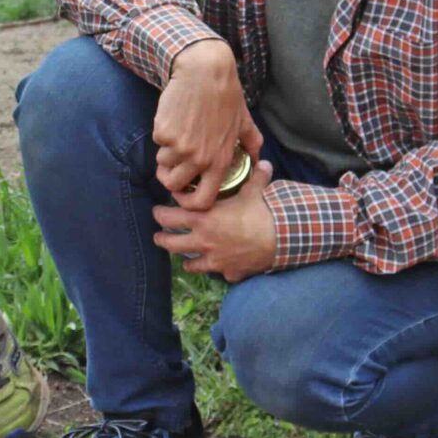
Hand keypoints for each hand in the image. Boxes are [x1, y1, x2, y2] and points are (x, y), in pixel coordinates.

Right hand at [151, 40, 262, 209]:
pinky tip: (174, 118)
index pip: (202, 201)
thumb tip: (257, 158)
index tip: (184, 194)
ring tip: (177, 134)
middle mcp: (199, 159)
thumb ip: (251, 143)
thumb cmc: (226, 95)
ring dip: (166, 153)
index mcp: (219, 160)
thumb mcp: (244, 121)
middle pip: (173, 185)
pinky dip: (162, 134)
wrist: (204, 72)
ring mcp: (180, 147)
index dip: (189, 203)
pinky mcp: (164, 133)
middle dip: (169, 177)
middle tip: (172, 165)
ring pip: (163, 163)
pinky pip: (157, 142)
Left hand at [153, 165, 278, 280]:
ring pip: (190, 264)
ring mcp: (215, 260)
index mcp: (203, 219)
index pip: (169, 217)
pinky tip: (220, 269)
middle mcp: (203, 241)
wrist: (280, 239)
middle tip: (158, 236)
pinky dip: (219, 271)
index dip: (160, 214)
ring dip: (185, 261)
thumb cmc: (261, 213)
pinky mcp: (229, 272)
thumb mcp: (254, 191)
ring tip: (182, 260)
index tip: (157, 211)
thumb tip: (264, 163)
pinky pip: (220, 274)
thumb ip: (254, 178)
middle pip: (171, 244)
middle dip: (162, 239)